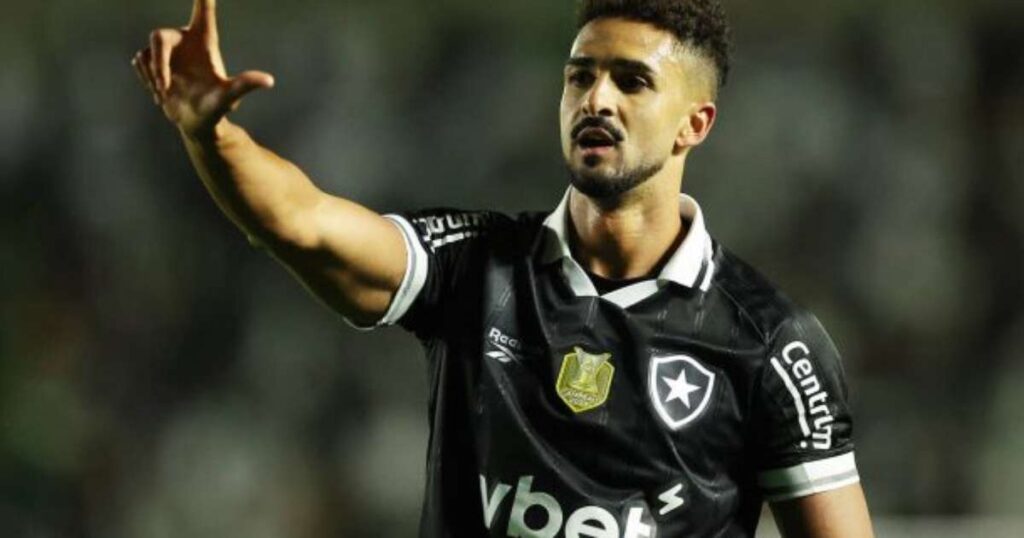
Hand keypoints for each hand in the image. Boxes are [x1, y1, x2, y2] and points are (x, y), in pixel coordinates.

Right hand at [130, 0, 274, 135]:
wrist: (196, 122)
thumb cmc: (216, 108)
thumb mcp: (229, 96)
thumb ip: (245, 85)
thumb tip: (269, 81)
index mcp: (205, 40)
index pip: (203, 9)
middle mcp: (185, 40)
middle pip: (158, 36)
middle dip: (158, 64)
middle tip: (164, 88)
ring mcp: (167, 50)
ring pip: (147, 54)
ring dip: (155, 78)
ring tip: (168, 95)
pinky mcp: (153, 60)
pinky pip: (139, 62)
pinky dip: (148, 80)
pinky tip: (162, 93)